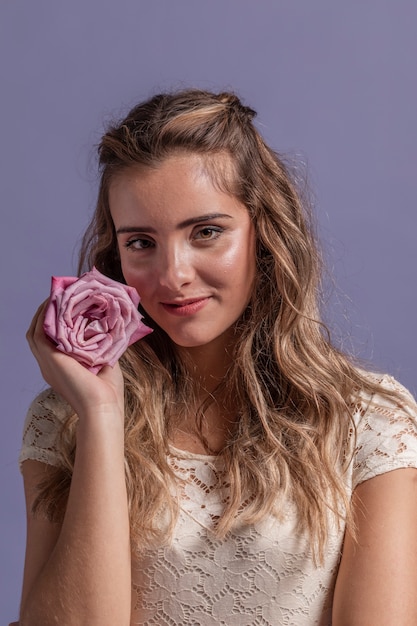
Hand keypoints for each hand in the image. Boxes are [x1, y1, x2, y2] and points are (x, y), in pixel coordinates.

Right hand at [26, 301, 124, 419]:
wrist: (103, 406)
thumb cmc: (108, 393)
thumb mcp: (104, 365)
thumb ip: (102, 349)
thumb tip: (109, 331)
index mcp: (61, 369)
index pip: (52, 342)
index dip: (55, 325)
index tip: (66, 310)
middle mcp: (50, 366)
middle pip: (40, 334)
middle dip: (47, 315)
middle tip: (58, 299)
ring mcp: (47, 363)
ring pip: (36, 331)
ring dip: (43, 313)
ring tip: (55, 297)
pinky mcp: (49, 358)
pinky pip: (39, 333)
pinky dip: (43, 317)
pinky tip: (53, 304)